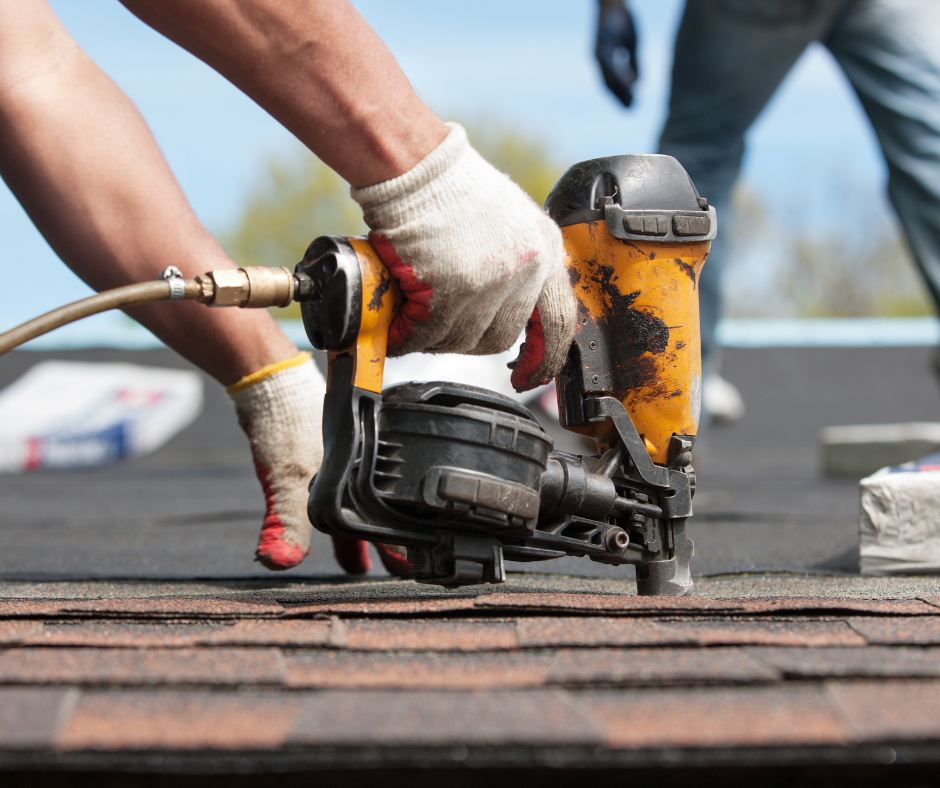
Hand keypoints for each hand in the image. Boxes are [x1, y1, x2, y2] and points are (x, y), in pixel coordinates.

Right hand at [351, 124, 576, 391]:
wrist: (416, 165)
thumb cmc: (451, 187)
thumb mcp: (509, 221)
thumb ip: (517, 264)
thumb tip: (505, 309)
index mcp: (545, 251)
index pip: (559, 321)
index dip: (544, 357)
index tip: (528, 376)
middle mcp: (527, 268)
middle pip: (500, 337)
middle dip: (466, 338)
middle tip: (439, 325)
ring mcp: (492, 281)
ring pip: (463, 339)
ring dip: (434, 337)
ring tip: (413, 317)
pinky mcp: (454, 289)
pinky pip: (429, 333)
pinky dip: (408, 336)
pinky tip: (397, 326)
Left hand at [596, 0, 638, 107]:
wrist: (614, 0)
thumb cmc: (623, 20)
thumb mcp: (632, 44)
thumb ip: (633, 64)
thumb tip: (638, 84)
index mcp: (604, 59)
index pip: (611, 83)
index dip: (620, 96)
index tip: (631, 107)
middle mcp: (598, 57)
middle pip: (608, 84)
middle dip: (620, 98)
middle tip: (631, 110)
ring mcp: (598, 51)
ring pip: (608, 76)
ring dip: (620, 90)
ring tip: (631, 101)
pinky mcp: (602, 43)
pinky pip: (610, 63)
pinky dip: (619, 74)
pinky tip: (630, 82)